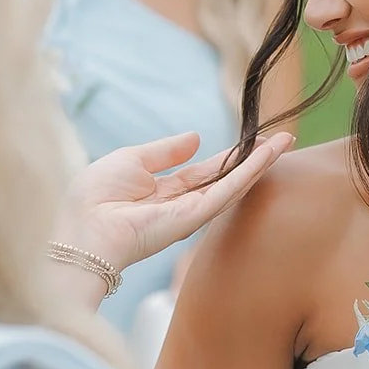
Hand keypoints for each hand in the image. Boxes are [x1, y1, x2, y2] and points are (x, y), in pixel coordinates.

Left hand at [55, 131, 293, 276]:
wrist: (83, 230)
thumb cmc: (95, 196)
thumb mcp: (131, 160)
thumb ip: (165, 151)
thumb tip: (196, 138)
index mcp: (161, 192)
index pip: (202, 172)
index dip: (226, 156)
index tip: (250, 141)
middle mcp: (180, 205)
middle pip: (225, 177)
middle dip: (253, 159)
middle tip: (282, 140)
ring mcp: (190, 213)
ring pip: (234, 183)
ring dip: (261, 162)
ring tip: (285, 141)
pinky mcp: (196, 217)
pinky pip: (228, 189)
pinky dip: (250, 171)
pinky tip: (268, 154)